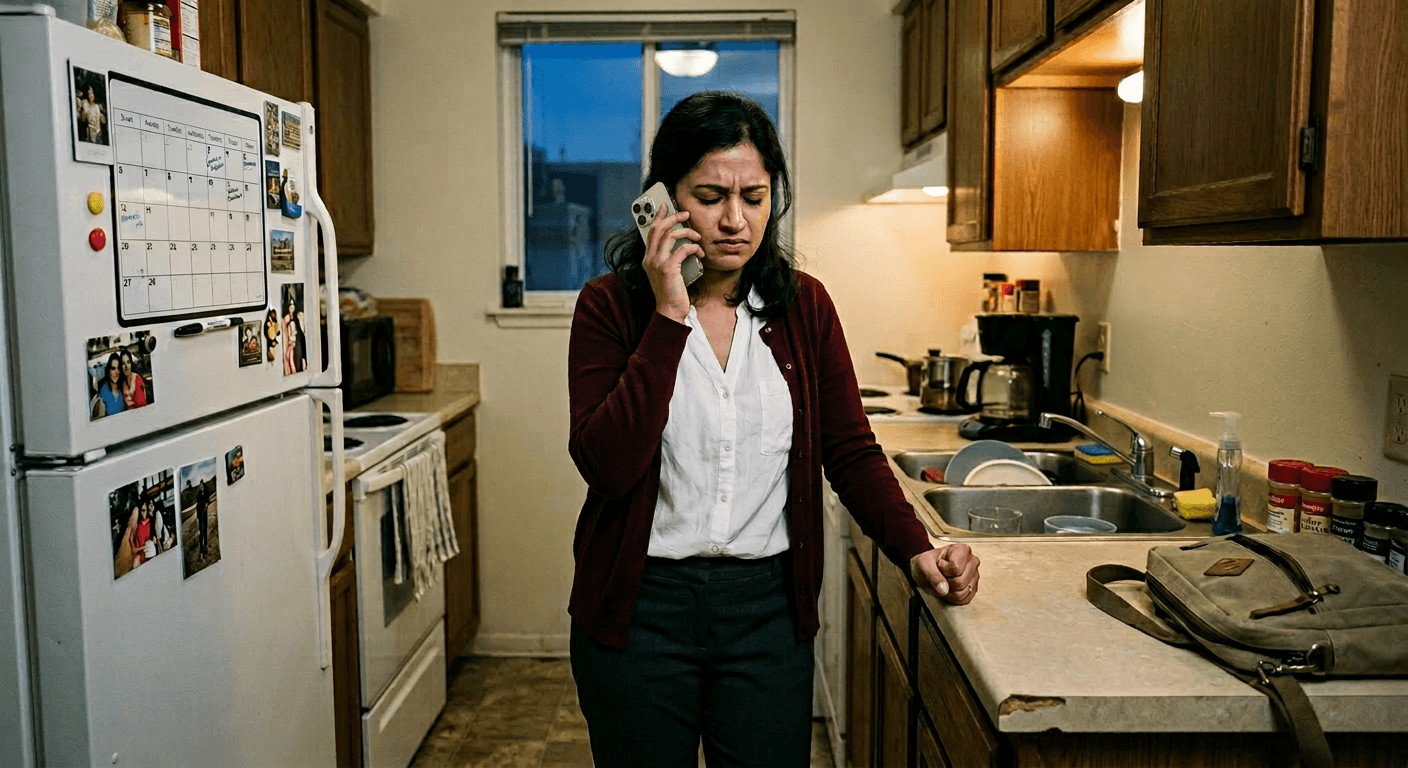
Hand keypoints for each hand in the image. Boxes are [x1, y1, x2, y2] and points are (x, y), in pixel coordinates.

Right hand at [642, 205, 700, 322]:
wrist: (669, 310)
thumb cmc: (671, 292)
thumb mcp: (666, 272)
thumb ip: (668, 258)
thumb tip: (681, 243)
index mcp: (648, 258)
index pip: (650, 231)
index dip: (658, 216)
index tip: (665, 206)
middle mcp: (649, 259)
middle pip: (659, 228)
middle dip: (673, 217)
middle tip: (686, 214)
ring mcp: (657, 263)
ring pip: (670, 235)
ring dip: (687, 232)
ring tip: (697, 236)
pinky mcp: (668, 268)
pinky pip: (682, 249)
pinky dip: (693, 248)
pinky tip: (699, 253)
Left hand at [911, 544, 979, 604]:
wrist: (925, 569)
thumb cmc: (927, 563)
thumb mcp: (924, 564)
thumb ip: (933, 575)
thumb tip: (943, 589)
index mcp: (963, 550)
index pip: (955, 568)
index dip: (943, 570)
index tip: (939, 564)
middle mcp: (972, 562)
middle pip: (959, 582)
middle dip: (946, 582)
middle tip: (941, 574)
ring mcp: (974, 576)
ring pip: (962, 593)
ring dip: (948, 591)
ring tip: (944, 580)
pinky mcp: (973, 588)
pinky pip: (963, 600)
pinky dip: (952, 597)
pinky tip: (949, 588)